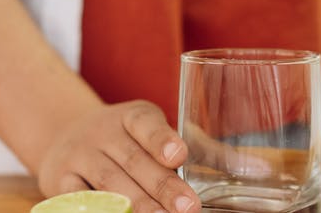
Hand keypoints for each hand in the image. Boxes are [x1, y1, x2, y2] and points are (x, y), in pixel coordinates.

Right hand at [36, 100, 200, 212]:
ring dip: (137, 205)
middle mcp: (104, 131)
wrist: (65, 134)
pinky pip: (79, 200)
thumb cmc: (131, 140)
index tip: (179, 155)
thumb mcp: (163, 135)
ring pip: (109, 184)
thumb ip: (208, 153)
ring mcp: (80, 156)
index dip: (161, 139)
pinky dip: (99, 211)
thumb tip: (260, 169)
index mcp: (133, 116)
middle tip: (188, 207)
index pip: (146, 124)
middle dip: (162, 187)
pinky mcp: (60, 181)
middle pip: (133, 160)